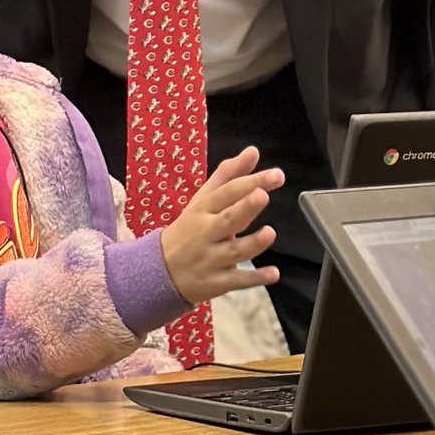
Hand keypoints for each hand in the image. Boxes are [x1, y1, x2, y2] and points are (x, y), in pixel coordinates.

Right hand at [158, 146, 284, 304]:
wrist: (159, 271)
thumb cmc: (189, 228)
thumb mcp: (203, 199)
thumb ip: (229, 174)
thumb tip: (253, 151)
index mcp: (202, 209)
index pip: (227, 193)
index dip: (250, 182)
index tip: (276, 175)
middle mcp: (205, 233)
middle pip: (227, 219)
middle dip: (245, 207)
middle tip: (263, 195)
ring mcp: (210, 259)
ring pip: (233, 251)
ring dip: (252, 243)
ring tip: (269, 232)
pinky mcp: (215, 283)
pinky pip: (237, 281)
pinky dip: (256, 278)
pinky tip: (274, 274)